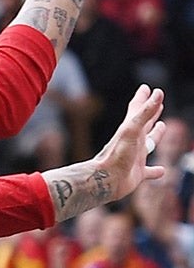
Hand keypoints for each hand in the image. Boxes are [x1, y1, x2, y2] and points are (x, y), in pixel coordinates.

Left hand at [93, 85, 168, 200]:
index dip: (143, 98)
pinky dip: (156, 171)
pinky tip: (162, 171)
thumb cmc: (117, 154)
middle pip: (144, 123)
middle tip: (158, 103)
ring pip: (149, 144)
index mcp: (131, 130)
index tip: (146, 88)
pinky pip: (149, 171)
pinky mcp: (137, 174)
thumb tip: (158, 93)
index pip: (137, 110)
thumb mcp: (132, 130)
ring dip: (156, 135)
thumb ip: (145, 112)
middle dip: (151, 112)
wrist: (105, 179)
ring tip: (162, 126)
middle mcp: (134, 142)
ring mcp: (135, 157)